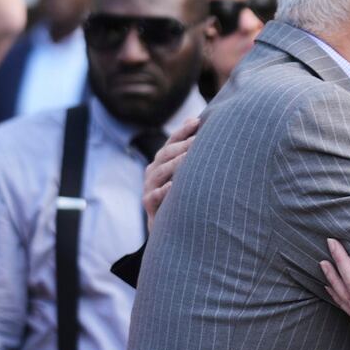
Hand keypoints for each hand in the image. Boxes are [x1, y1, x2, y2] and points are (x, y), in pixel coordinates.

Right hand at [143, 117, 198, 231]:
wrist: (171, 228)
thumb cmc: (183, 195)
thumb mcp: (186, 173)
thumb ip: (190, 152)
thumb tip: (198, 121)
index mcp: (162, 161)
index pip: (172, 142)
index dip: (183, 131)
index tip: (197, 122)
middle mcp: (153, 171)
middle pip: (167, 154)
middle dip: (183, 145)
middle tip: (200, 139)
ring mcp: (150, 188)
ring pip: (161, 173)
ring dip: (176, 164)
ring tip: (189, 157)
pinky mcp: (149, 205)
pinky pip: (155, 196)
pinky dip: (164, 190)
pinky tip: (174, 185)